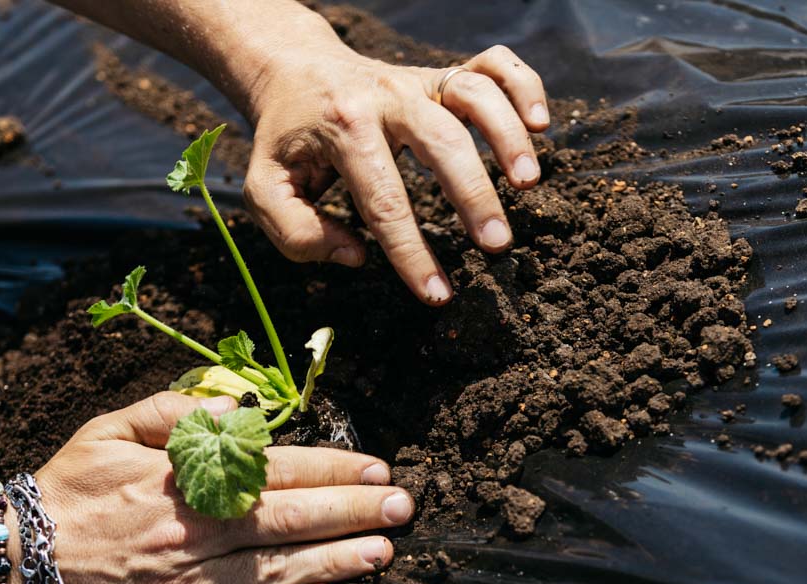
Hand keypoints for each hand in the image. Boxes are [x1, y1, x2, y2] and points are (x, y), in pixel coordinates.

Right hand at [34, 393, 412, 583]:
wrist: (6, 567)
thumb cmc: (63, 493)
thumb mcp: (109, 431)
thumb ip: (175, 411)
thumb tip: (242, 408)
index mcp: (177, 482)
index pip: (272, 472)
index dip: (329, 469)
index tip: (374, 468)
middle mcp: (189, 535)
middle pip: (286, 521)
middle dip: (351, 512)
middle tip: (403, 507)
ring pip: (276, 573)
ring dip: (336, 561)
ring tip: (383, 551)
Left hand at [237, 17, 549, 303]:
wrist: (294, 72)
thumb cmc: (288, 142)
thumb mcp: (265, 189)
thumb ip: (295, 231)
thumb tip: (357, 255)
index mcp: (343, 127)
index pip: (384, 200)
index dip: (412, 253)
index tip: (438, 294)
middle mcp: (387, 97)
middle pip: (441, 142)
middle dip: (473, 196)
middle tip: (496, 245)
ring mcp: (419, 81)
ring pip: (475, 95)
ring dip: (508, 136)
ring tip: (527, 184)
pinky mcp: (442, 74)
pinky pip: (494, 65)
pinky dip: (524, 86)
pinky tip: (541, 124)